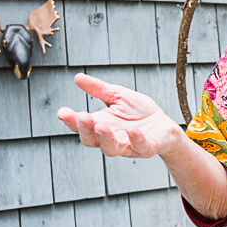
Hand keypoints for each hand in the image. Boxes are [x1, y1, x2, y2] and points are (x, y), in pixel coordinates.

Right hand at [58, 73, 181, 158]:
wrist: (164, 125)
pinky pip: (139, 147)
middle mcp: (111, 139)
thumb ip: (98, 89)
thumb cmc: (139, 112)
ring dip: (105, 138)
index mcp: (101, 126)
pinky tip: (132, 129)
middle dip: (85, 129)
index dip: (71, 121)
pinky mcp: (146, 148)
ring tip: (101, 125)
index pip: (81, 127)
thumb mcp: (117, 96)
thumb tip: (77, 77)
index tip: (62, 111)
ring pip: (111, 149)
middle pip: (91, 140)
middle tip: (82, 116)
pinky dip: (135, 139)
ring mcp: (128, 146)